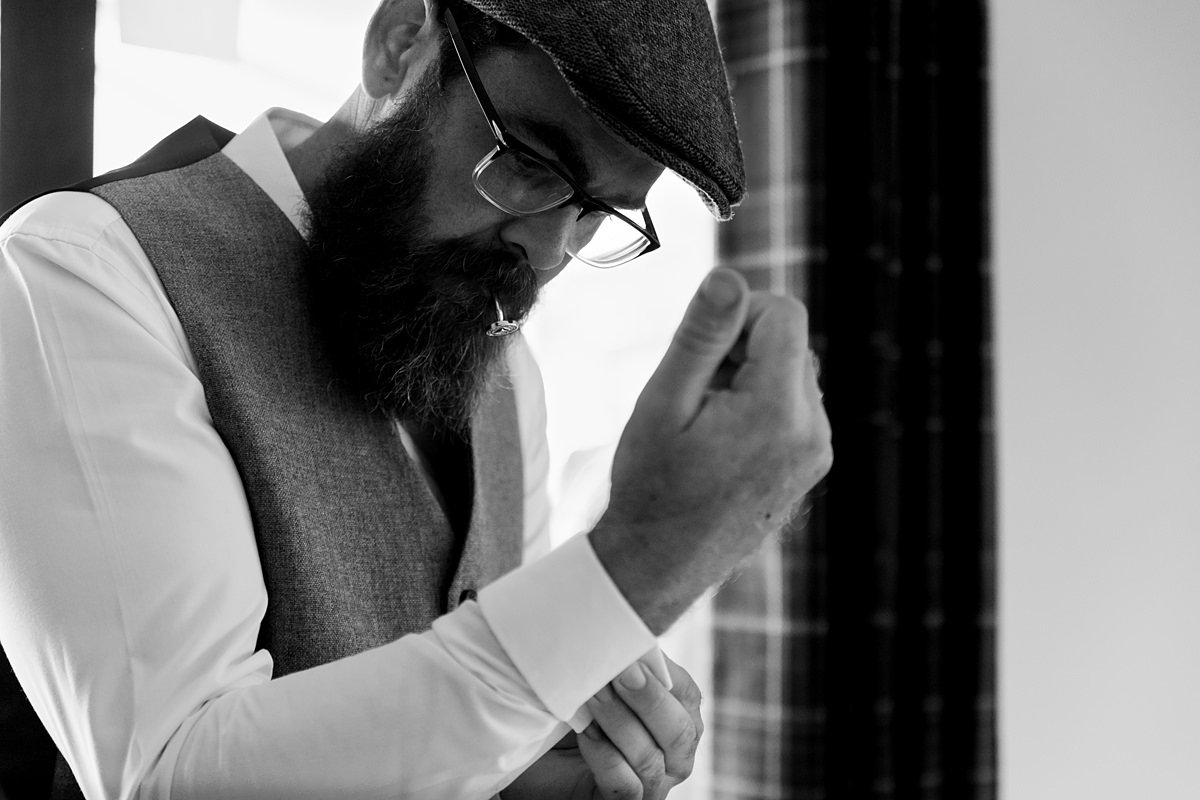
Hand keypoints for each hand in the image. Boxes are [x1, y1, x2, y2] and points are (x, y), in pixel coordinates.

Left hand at [503, 655, 701, 799]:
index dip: (661, 674)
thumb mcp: (598, 678)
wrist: (529, 752)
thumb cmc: (568, 708)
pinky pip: (626, 786)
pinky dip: (606, 757)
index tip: (628, 649)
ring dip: (618, 722)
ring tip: (590, 696)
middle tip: (618, 672)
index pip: (687, 694)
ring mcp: (651, 787)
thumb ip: (619, 660)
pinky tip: (585, 733)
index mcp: (678, 717)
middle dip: (648, 700)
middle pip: (678, 731)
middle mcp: (674, 757)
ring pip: (650, 759)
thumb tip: (627, 626)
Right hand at [591, 268, 831, 632]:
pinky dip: (760, 405)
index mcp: (778, 411)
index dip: (738, 315)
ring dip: (749, 377)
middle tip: (695, 394)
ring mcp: (817, 451)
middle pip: (790, 340)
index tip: (699, 352)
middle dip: (741, 350)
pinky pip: (795, 404)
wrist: (660, 564)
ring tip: (706, 422)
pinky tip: (722, 441)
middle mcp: (812, 430)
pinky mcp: (811, 463)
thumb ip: (702, 336)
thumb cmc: (652, 485)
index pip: (783, 314)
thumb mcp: (664, 402)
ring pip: (792, 371)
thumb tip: (729, 277)